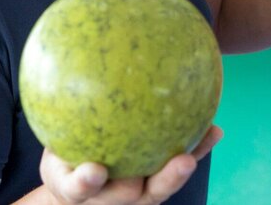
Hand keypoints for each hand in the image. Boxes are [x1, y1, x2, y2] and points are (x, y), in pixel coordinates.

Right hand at [38, 125, 222, 204]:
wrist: (80, 184)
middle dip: (159, 181)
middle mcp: (115, 197)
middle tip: (178, 163)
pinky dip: (198, 148)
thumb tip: (59, 78)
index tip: (93, 171)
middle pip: (136, 195)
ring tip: (194, 153)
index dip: (85, 182)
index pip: (80, 188)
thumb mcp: (56, 154)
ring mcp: (140, 193)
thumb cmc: (66, 161)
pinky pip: (179, 163)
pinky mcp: (157, 180)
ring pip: (161, 186)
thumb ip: (64, 135)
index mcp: (83, 189)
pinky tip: (215, 130)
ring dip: (179, 171)